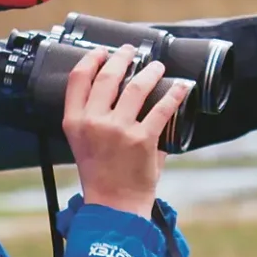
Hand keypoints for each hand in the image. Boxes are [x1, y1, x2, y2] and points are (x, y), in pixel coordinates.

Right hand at [63, 45, 187, 219]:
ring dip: (150, 71)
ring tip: (158, 67)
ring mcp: (118, 130)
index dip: (91, 59)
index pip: (78, 79)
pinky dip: (174, 93)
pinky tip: (181, 86)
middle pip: (108, 76)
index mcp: (74, 122)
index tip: (102, 51)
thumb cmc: (101, 175)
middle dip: (122, 57)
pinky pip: (162, 108)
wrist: (114, 205)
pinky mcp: (142, 139)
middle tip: (132, 51)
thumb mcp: (82, 144)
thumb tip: (117, 92)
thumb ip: (94, 118)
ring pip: (136, 87)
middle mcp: (93, 122)